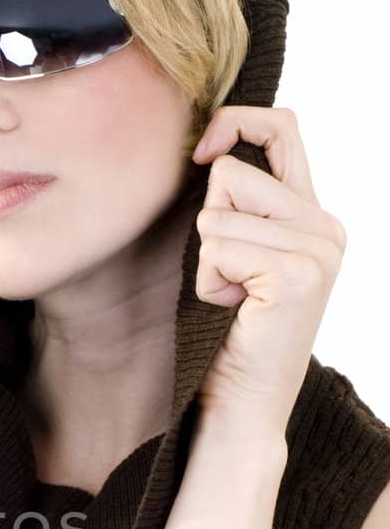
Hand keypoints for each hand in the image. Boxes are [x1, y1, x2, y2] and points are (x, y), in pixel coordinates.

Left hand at [189, 106, 344, 435]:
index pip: (282, 126)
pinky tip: (232, 311)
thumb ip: (240, 202)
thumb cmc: (224, 333)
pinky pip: (217, 246)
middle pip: (231, 173)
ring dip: (206, 261)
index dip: (233, 124)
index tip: (200, 156)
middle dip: (208, 225)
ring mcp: (320, 249)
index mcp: (315, 214)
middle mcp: (328, 226)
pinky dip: (208, 282)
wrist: (240, 405)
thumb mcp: (234, 253)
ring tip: (233, 299)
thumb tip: (209, 148)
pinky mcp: (298, 274)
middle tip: (231, 279)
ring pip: (217, 212)